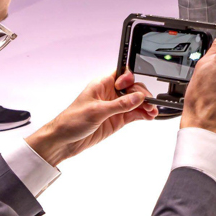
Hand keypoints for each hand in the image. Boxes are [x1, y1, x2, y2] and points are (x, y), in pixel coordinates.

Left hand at [29, 69, 154, 165]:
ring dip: (145, 106)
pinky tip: (149, 117)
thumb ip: (119, 104)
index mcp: (102, 84)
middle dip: (142, 94)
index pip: (122, 74)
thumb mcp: (96, 111)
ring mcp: (114, 108)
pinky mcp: (116, 120)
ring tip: (153, 112)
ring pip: (135, 102)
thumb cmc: (71, 121)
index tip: (136, 89)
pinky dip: (142, 115)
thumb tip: (137, 97)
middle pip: (133, 89)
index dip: (131, 78)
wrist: (63, 140)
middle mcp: (109, 94)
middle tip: (149, 103)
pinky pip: (133, 114)